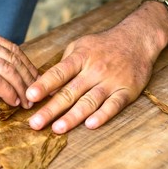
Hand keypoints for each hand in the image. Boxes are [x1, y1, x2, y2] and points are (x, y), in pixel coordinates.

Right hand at [0, 24, 37, 107]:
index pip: (14, 49)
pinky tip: (12, 101)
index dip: (28, 67)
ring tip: (27, 102)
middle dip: (29, 79)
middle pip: (14, 59)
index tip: (36, 81)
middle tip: (37, 95)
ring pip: (7, 70)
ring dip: (21, 88)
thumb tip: (6, 77)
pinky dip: (7, 92)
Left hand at [26, 17, 166, 133]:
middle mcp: (94, 70)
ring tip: (57, 129)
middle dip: (51, 109)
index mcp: (80, 58)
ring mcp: (111, 81)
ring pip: (89, 102)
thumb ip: (64, 65)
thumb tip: (46, 87)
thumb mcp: (80, 46)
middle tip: (35, 124)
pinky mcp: (126, 91)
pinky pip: (114, 105)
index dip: (44, 85)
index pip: (59, 72)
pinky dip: (103, 115)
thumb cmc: (102, 45)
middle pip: (70, 92)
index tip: (30, 96)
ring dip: (73, 116)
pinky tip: (90, 125)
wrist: (137, 39)